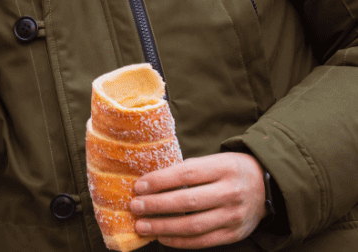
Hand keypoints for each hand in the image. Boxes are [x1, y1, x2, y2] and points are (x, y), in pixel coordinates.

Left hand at [130, 152, 266, 247]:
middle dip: (157, 205)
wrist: (266, 185)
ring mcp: (234, 216)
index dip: (160, 181)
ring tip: (142, 226)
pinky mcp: (234, 234)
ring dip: (164, 227)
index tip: (139, 186)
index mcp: (223, 168)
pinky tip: (162, 237)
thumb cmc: (229, 170)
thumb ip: (188, 170)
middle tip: (135, 207)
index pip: (186, 175)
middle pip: (188, 202)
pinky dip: (180, 241)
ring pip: (194, 225)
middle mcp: (230, 192)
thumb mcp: (213, 160)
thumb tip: (152, 182)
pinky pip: (204, 241)